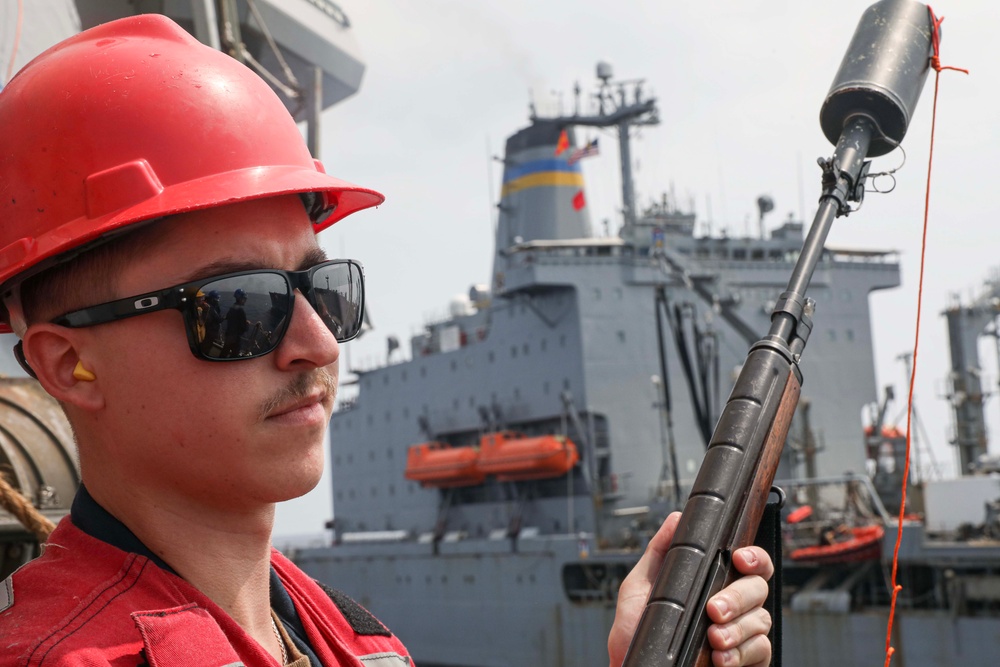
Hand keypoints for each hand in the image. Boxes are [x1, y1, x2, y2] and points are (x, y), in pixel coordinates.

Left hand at [607, 512, 773, 666]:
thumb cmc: (636, 633)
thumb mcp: (639, 587)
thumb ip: (659, 552)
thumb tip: (676, 519)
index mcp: (712, 582)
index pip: (748, 562)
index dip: (753, 556)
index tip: (739, 558)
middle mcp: (732, 606)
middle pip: (758, 588)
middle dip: (739, 596)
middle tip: (714, 609)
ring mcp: (741, 633)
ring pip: (761, 620)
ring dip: (738, 628)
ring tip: (713, 638)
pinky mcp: (746, 661)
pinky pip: (761, 651)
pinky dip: (742, 654)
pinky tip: (720, 658)